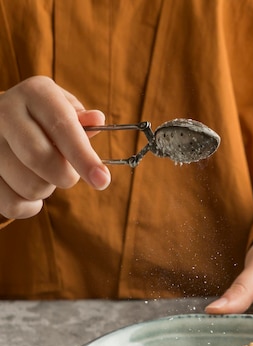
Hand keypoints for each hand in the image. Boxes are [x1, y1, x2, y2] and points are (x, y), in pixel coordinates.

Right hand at [0, 76, 110, 218]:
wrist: (1, 125)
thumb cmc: (43, 121)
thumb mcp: (64, 111)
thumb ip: (81, 121)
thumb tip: (97, 119)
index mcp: (34, 94)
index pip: (61, 126)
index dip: (84, 157)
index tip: (103, 180)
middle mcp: (4, 113)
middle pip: (41, 159)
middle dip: (64, 176)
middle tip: (68, 174)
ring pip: (29, 186)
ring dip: (45, 189)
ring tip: (41, 173)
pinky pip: (13, 204)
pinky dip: (29, 206)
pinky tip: (27, 189)